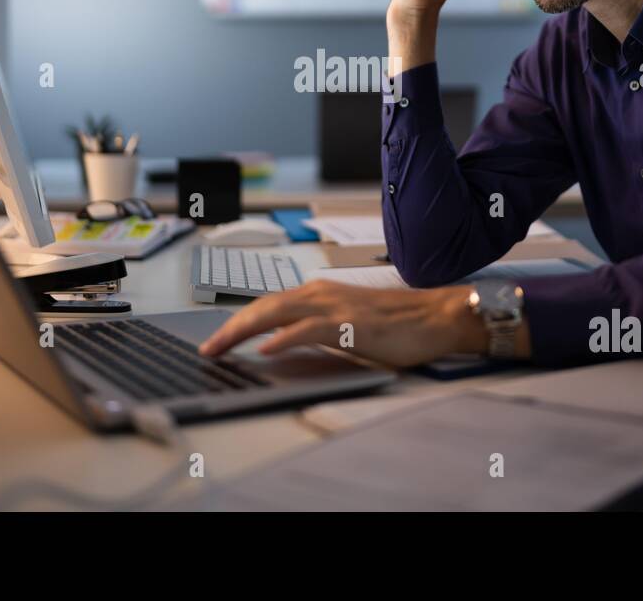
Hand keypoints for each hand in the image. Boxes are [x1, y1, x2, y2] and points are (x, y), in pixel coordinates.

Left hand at [197, 280, 483, 368]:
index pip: (267, 305)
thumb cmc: (397, 323)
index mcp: (318, 293)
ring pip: (276, 313)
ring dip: (243, 331)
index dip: (238, 322)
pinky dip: (284, 338)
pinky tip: (266, 349)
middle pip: (262, 307)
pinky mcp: (350, 323)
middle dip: (229, 328)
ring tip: (220, 348)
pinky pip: (308, 329)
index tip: (217, 341)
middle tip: (207, 349)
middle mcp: (320, 293)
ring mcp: (334, 306)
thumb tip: (283, 346)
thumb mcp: (346, 325)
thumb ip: (316, 330)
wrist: (436, 316)